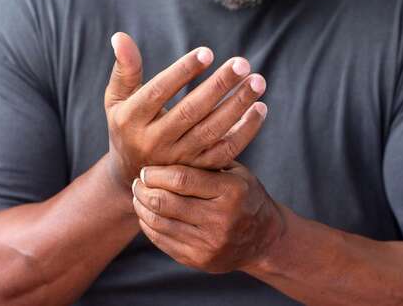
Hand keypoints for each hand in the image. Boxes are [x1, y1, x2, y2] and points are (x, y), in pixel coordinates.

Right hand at [104, 32, 267, 186]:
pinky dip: (246, 131)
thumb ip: (124, 69)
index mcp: (131, 120)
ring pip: (212, 131)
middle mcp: (154, 142)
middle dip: (219, 86)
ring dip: (237, 105)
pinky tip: (260, 108)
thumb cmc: (127, 126)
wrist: (133, 178)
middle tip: (242, 63)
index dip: (182, 72)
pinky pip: (226, 151)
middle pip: (191, 112)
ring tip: (258, 81)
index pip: (158, 92)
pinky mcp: (198, 170)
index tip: (207, 52)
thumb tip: (120, 36)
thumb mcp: (117, 100)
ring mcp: (178, 160)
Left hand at [131, 161, 284, 273]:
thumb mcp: (236, 172)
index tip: (146, 169)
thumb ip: (207, 161)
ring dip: (142, 208)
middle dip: (144, 190)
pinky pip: (163, 242)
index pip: (181, 179)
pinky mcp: (200, 260)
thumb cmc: (244, 195)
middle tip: (138, 182)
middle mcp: (222, 219)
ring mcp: (210, 243)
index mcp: (231, 191)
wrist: (264, 239)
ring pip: (160, 223)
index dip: (156, 174)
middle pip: (166, 202)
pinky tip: (147, 215)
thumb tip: (168, 143)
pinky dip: (149, 226)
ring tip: (139, 196)